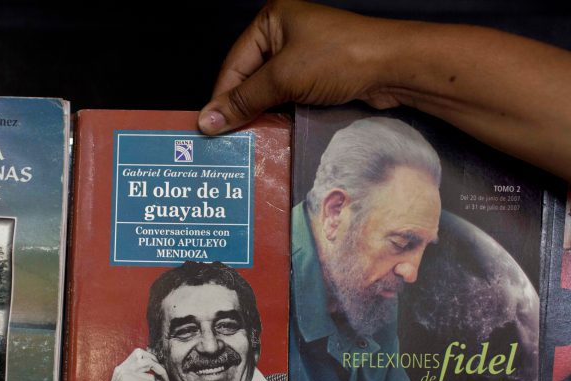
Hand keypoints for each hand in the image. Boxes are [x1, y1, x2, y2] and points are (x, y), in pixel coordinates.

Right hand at [199, 0, 402, 134]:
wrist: (394, 67)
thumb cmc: (338, 58)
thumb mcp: (284, 78)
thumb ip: (244, 101)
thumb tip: (206, 122)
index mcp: (271, 20)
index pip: (234, 63)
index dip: (223, 97)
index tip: (211, 128)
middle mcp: (284, 34)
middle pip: (250, 78)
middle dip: (242, 107)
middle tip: (227, 138)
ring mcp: (303, 56)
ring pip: (270, 91)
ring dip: (261, 114)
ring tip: (247, 140)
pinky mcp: (318, 76)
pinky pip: (289, 98)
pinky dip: (280, 115)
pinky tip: (272, 133)